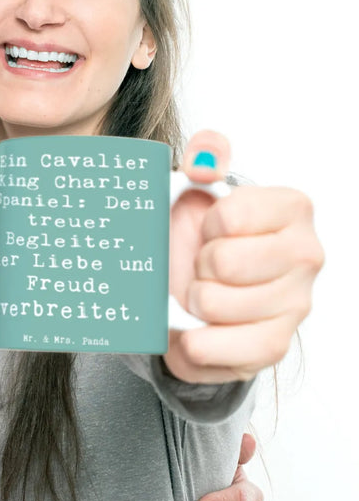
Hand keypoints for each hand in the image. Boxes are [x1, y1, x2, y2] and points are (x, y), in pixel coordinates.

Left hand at [164, 130, 323, 382]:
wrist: (194, 290)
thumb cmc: (200, 238)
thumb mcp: (196, 189)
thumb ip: (205, 159)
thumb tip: (207, 152)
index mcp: (291, 209)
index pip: (230, 216)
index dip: (206, 225)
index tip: (211, 229)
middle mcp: (306, 255)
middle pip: (223, 262)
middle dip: (199, 265)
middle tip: (205, 266)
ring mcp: (296, 303)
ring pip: (214, 304)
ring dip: (193, 301)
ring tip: (202, 293)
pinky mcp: (275, 345)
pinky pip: (225, 348)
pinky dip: (197, 342)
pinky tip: (197, 330)